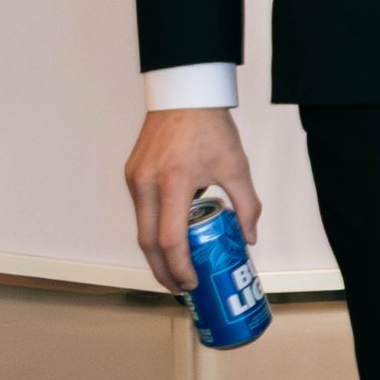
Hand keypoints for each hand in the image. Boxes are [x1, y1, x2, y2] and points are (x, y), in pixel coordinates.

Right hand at [125, 107, 259, 293]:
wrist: (184, 92)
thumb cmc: (209, 126)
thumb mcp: (236, 166)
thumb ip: (246, 205)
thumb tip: (248, 238)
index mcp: (175, 182)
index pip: (171, 239)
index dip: (180, 267)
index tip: (192, 282)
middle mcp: (147, 183)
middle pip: (147, 243)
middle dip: (163, 271)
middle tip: (180, 287)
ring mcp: (135, 179)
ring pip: (141, 228)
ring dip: (157, 252)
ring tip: (176, 269)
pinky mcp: (131, 174)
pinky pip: (140, 211)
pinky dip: (153, 230)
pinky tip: (169, 239)